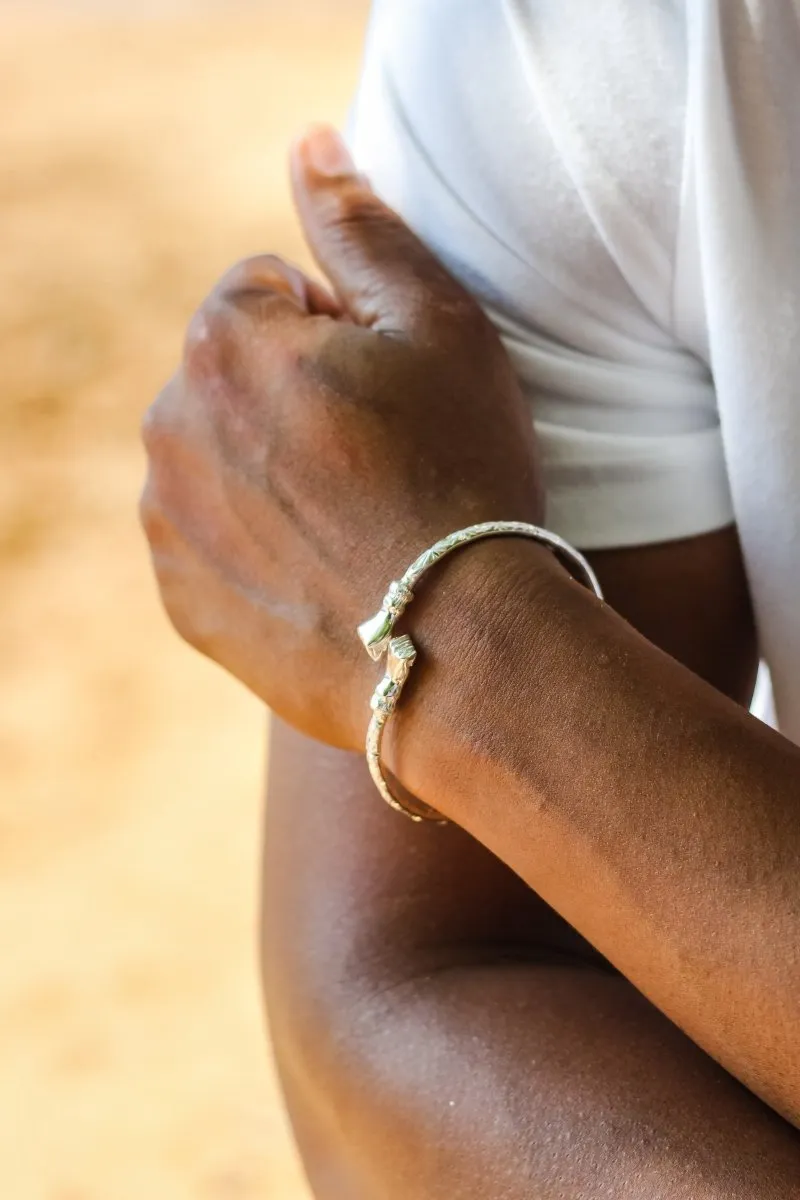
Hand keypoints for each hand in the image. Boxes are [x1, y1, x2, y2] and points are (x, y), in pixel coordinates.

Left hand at [140, 126, 542, 748]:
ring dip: (271, 471)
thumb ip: (361, 225)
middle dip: (295, 399)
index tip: (389, 396)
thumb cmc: (464, 475)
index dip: (341, 335)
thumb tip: (310, 143)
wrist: (457, 650)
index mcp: (223, 340)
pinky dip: (257, 545)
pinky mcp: (180, 599)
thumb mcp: (439, 325)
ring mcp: (168, 521)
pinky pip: (213, 540)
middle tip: (381, 463)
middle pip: (236, 377)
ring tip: (358, 521)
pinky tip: (326, 572)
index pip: (267, 293)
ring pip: (220, 458)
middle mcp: (169, 424)